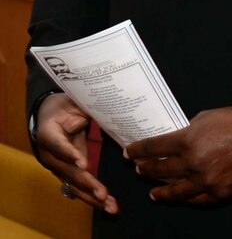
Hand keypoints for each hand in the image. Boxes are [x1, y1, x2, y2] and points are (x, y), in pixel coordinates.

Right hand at [35, 92, 118, 213]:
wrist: (49, 116)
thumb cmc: (63, 106)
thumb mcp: (72, 102)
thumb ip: (83, 108)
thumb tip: (107, 108)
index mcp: (48, 132)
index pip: (58, 144)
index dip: (70, 154)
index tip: (83, 164)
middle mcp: (49, 154)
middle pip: (67, 171)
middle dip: (86, 183)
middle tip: (102, 193)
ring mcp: (56, 167)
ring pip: (72, 184)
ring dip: (91, 196)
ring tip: (109, 204)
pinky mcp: (66, 173)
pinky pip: (78, 187)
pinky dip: (92, 196)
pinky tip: (108, 204)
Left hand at [124, 106, 231, 205]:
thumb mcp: (207, 116)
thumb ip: (189, 129)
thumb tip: (178, 139)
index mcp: (188, 140)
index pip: (154, 147)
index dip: (139, 150)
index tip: (129, 152)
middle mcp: (193, 163)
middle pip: (160, 170)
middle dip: (146, 168)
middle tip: (139, 168)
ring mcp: (205, 182)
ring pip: (174, 192)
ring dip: (160, 191)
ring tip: (152, 192)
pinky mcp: (219, 194)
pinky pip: (196, 201)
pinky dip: (185, 199)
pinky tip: (179, 198)